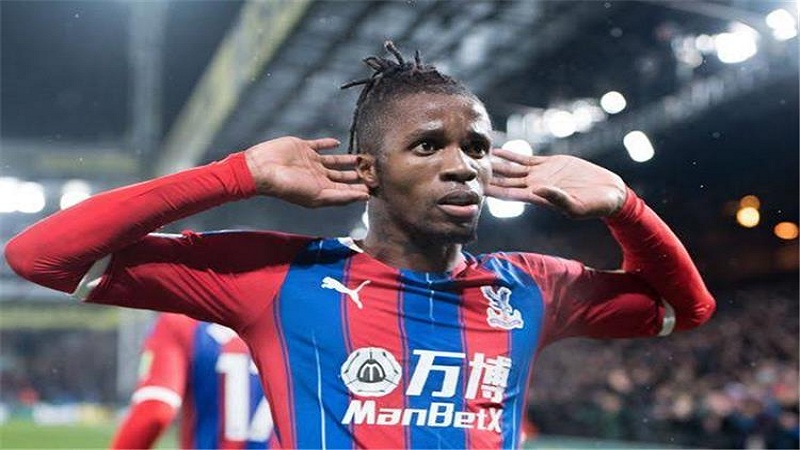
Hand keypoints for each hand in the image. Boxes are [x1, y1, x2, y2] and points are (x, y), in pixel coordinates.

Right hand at [244, 137, 368, 206]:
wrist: (262, 169)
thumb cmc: (288, 187)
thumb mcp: (318, 195)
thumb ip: (342, 196)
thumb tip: (364, 197)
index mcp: (321, 190)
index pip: (346, 190)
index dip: (360, 189)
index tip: (376, 186)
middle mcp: (318, 177)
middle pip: (343, 176)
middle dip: (357, 175)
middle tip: (374, 171)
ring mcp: (311, 162)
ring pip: (334, 161)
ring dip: (348, 159)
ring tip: (362, 157)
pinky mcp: (303, 148)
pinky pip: (319, 145)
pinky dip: (328, 144)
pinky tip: (338, 143)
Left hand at [487, 148, 625, 218]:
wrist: (608, 193)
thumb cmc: (594, 206)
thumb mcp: (576, 206)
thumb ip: (557, 199)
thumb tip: (538, 191)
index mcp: (538, 198)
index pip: (510, 195)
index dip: (493, 190)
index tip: (476, 187)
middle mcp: (536, 187)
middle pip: (506, 182)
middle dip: (489, 177)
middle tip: (469, 172)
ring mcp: (542, 175)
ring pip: (513, 169)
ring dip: (497, 165)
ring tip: (478, 158)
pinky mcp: (550, 164)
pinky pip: (526, 159)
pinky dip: (512, 155)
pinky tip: (499, 150)